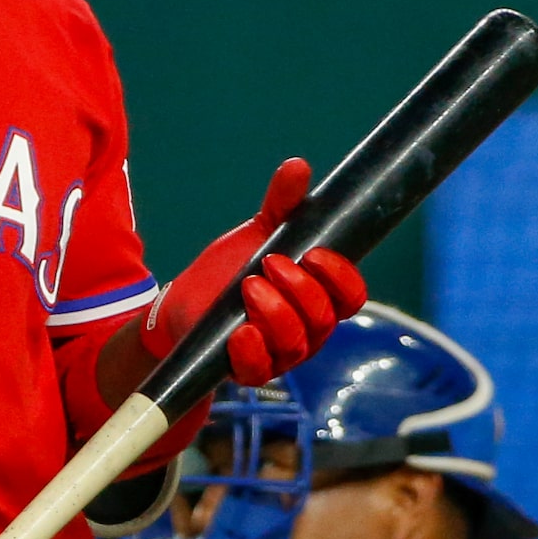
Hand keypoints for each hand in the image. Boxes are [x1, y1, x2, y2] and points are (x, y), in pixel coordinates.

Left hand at [146, 158, 365, 384]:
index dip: (341, 277)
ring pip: (296, 344)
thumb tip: (297, 166)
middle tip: (268, 262)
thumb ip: (282, 202)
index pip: (351, 296)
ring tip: (249, 286)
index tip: (315, 253)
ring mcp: (280, 354)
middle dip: (300, 288)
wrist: (186, 299)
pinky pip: (260, 371)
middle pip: (324, 319)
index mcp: (319, 296)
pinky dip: (252, 352)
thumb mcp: (259, 231)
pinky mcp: (247, 369)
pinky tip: (239, 331)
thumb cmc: (232, 267)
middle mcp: (307, 330)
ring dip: (275, 313)